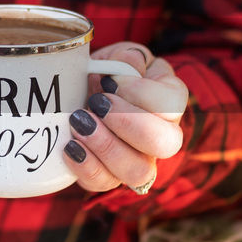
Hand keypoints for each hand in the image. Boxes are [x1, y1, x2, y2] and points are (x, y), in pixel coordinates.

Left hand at [62, 42, 187, 194]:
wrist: (83, 94)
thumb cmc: (106, 74)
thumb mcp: (117, 57)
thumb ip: (125, 59)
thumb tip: (126, 66)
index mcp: (169, 101)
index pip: (171, 104)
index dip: (140, 93)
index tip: (108, 80)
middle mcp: (162, 136)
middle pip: (164, 144)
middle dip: (126, 123)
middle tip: (95, 104)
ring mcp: (139, 161)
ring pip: (138, 171)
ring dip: (105, 147)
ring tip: (78, 124)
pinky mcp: (110, 176)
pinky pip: (105, 184)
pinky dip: (86, 166)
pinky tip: (70, 146)